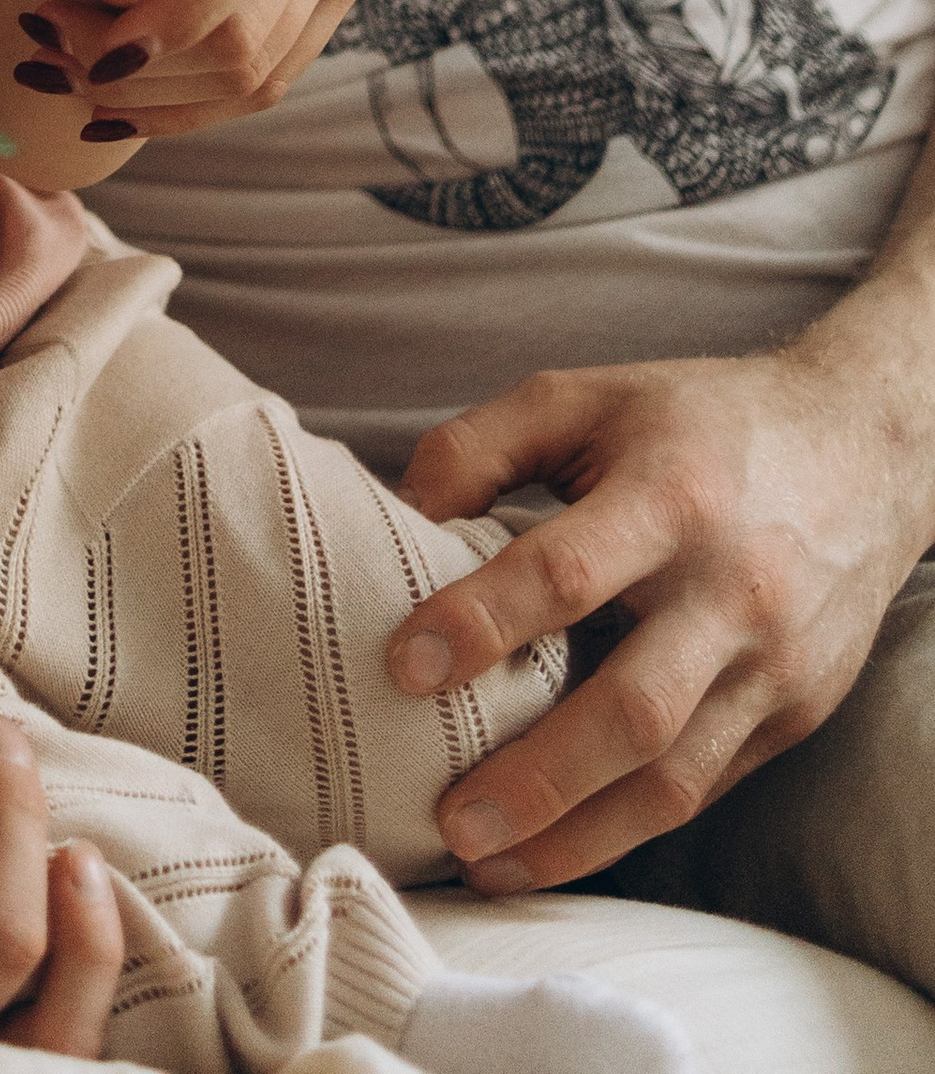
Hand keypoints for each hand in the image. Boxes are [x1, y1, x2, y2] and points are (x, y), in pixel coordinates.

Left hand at [14, 0, 372, 131]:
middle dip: (149, 71)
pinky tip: (117, 100)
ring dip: (161, 96)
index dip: (181, 11)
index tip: (103, 50)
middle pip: (252, 29)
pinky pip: (271, 73)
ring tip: (73, 82)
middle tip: (55, 63)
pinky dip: (193, 99)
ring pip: (259, 70)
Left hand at [388, 348, 934, 888]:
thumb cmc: (696, 423)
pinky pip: (709, 787)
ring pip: (675, 778)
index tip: (404, 667)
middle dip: (536, 776)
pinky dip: (631, 828)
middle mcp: (730, 590)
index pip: (566, 572)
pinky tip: (562, 845)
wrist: (862, 451)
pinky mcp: (795, 714)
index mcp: (670, 495)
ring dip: (578, 835)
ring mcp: (772, 665)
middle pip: (633, 708)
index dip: (480, 621)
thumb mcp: (583, 396)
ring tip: (487, 864)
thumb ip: (479, 444)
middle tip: (448, 819)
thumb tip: (398, 515)